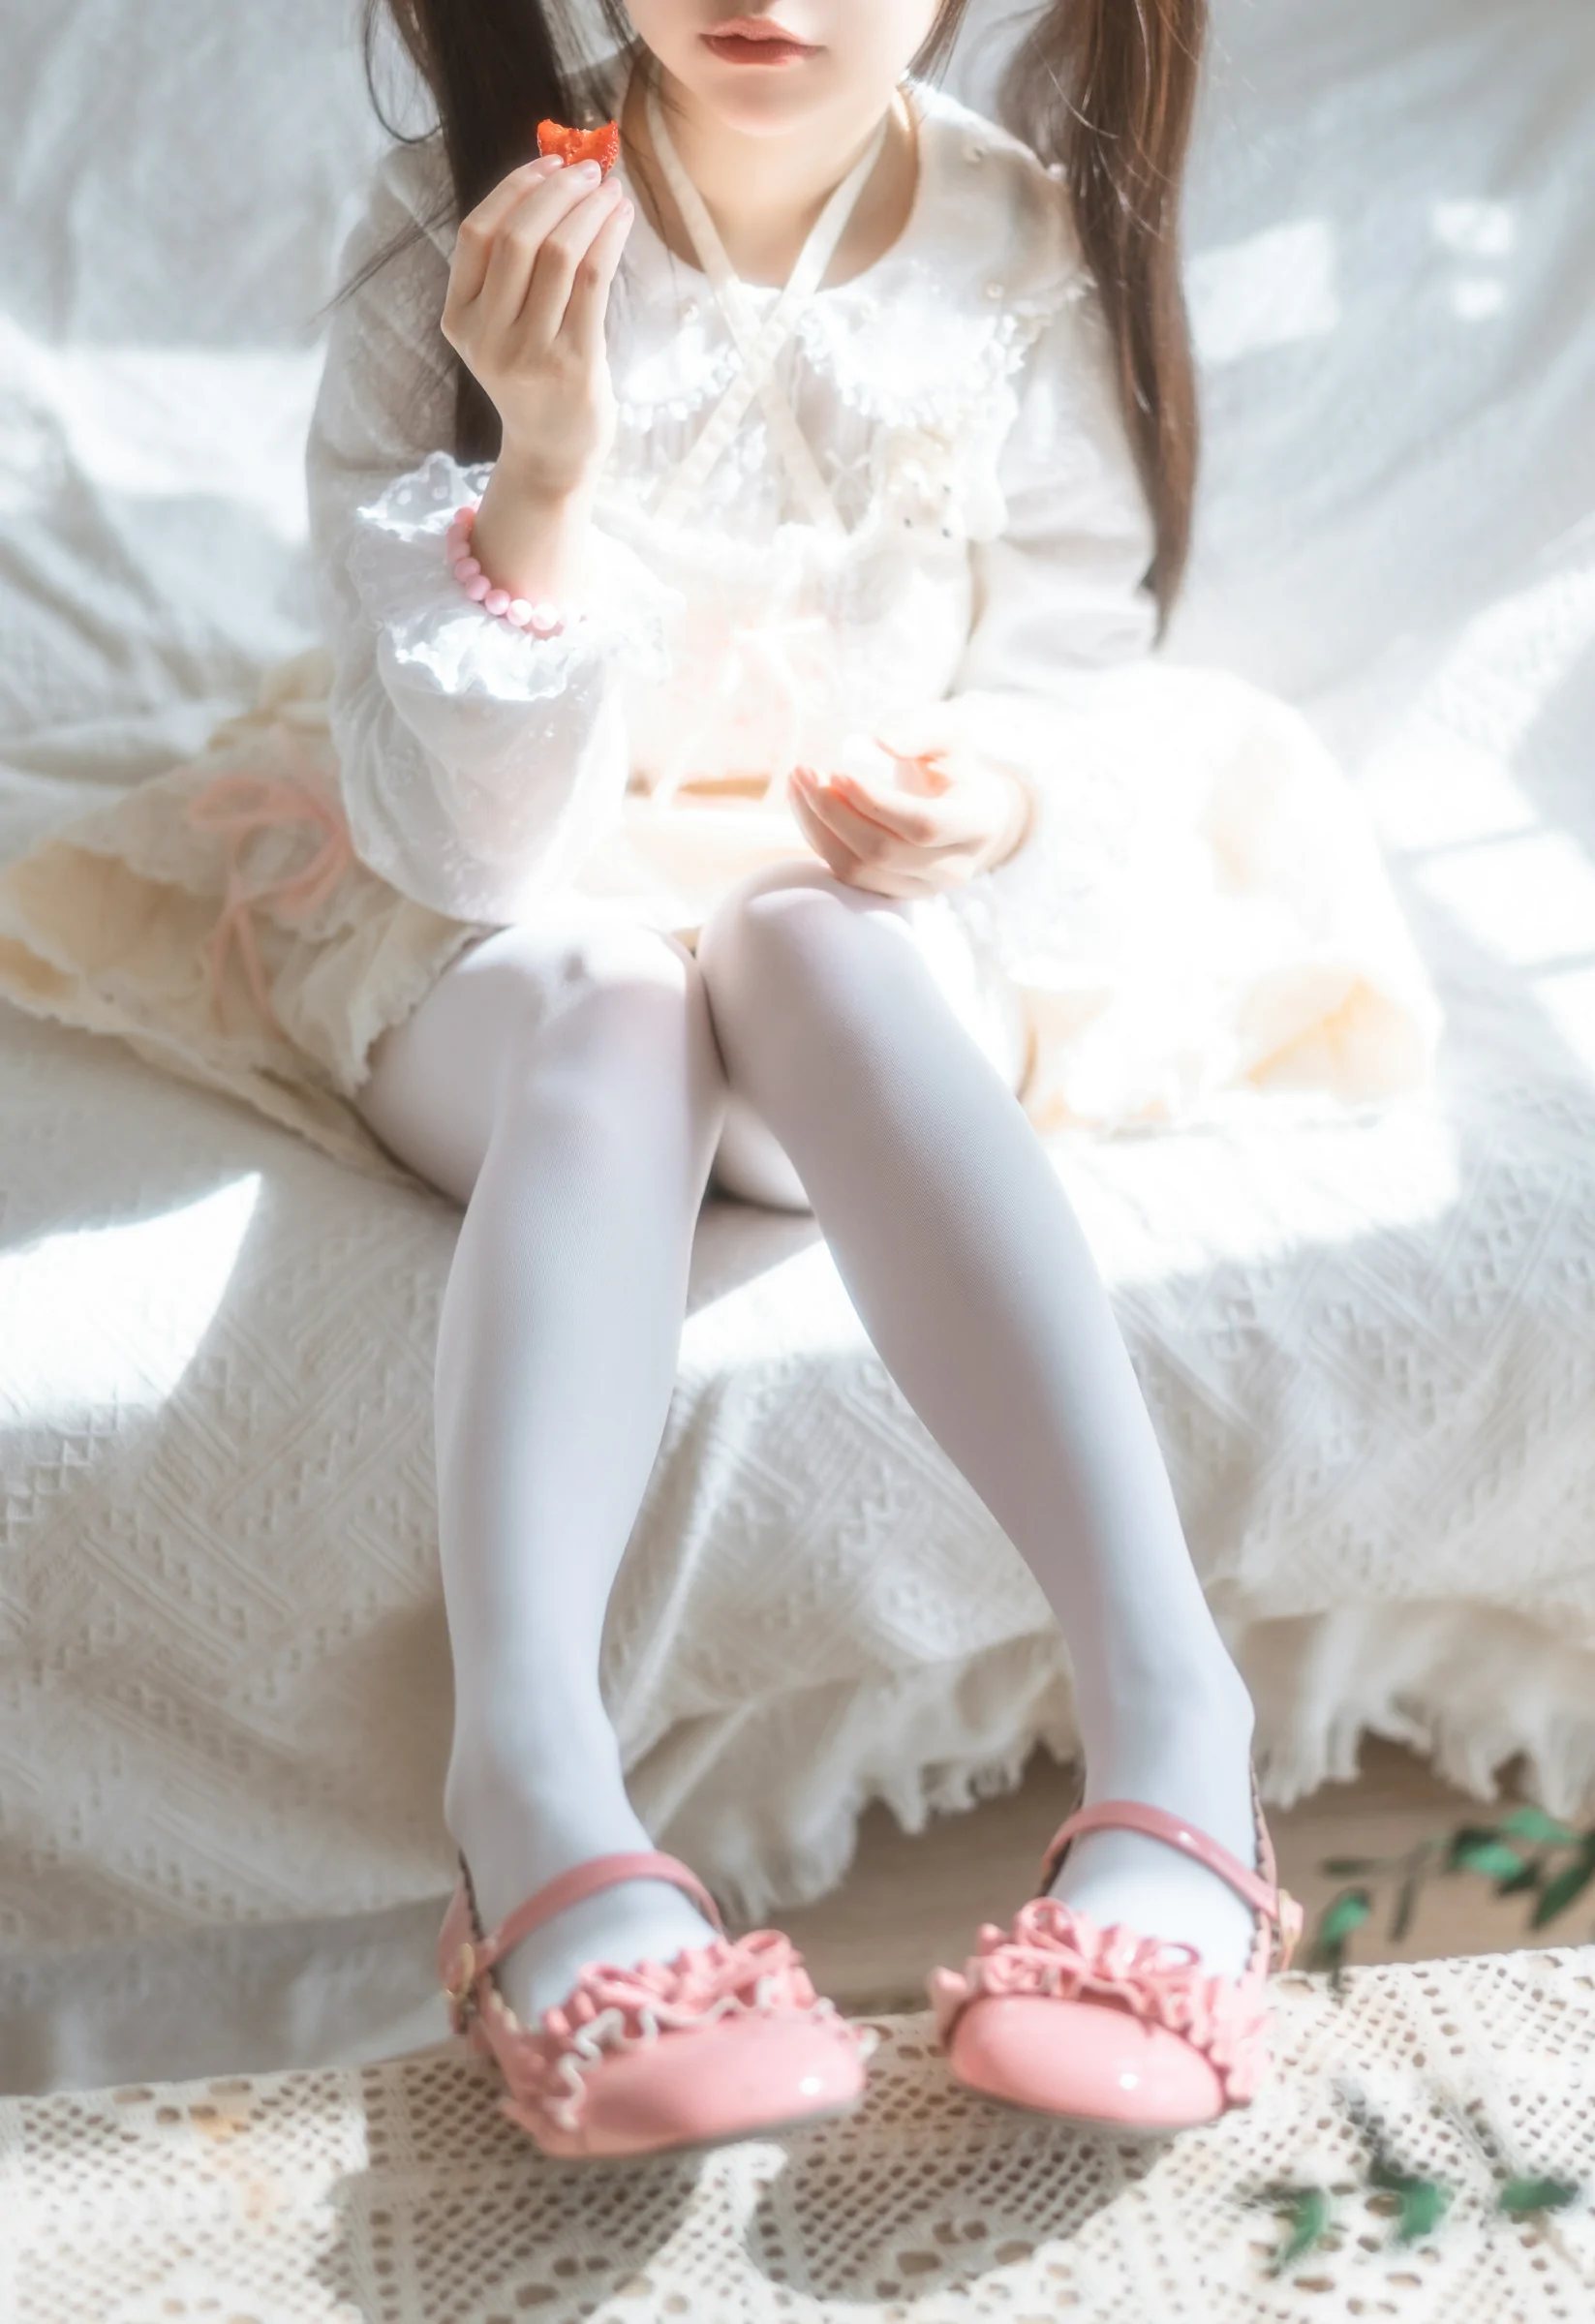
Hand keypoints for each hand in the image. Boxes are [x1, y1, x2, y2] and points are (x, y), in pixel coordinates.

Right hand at [441, 153, 633, 504]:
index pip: (476, 234)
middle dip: (558, 191)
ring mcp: (528, 353)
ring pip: (557, 254)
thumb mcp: (506, 324)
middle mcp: (487, 337)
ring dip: (589, 210)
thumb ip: (514, 266)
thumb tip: (554, 176)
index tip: (550, 162)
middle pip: (518, 237)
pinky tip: (621, 218)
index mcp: (460, 319)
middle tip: (590, 170)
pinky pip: (591, 280)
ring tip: (611, 191)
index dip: (514, 189)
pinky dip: (608, 238)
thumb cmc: (537, 375)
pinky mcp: (572, 364)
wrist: (554, 451)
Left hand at [785, 737, 1032, 898]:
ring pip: (859, 869)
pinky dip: (820, 841)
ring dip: (818, 827)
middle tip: (804, 770)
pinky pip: (848, 876)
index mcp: (977, 824)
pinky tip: (807, 806)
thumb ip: (919, 729)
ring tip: (799, 784)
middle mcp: (956, 867)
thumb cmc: (953, 764)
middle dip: (834, 811)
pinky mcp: (895, 893)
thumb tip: (879, 739)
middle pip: (883, 851)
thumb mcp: (948, 733)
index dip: (875, 803)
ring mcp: (925, 888)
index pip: (923, 825)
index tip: (837, 772)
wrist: (964, 808)